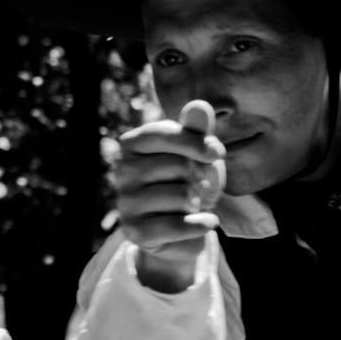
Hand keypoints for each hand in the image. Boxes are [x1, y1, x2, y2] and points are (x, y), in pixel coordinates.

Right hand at [108, 97, 224, 291]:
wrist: (182, 229)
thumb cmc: (189, 182)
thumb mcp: (196, 153)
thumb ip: (197, 130)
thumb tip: (200, 106)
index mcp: (131, 144)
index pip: (164, 134)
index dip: (196, 142)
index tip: (218, 153)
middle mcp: (122, 172)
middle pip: (178, 166)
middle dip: (200, 177)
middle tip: (199, 186)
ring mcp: (126, 204)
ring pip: (181, 195)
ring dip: (198, 202)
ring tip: (193, 205)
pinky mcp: (135, 233)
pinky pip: (178, 225)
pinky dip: (201, 224)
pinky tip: (208, 222)